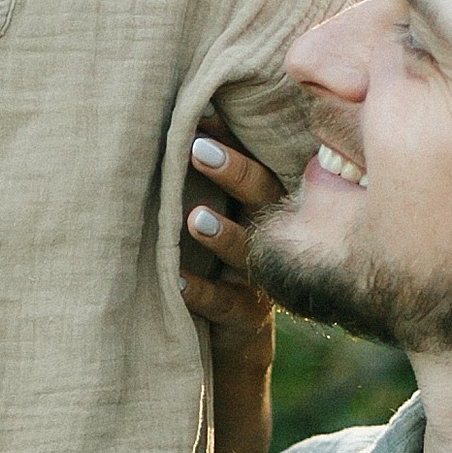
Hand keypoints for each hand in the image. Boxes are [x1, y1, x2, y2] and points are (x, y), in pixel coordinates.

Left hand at [181, 116, 281, 346]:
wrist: (235, 339)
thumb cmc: (220, 260)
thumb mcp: (220, 212)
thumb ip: (209, 173)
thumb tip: (182, 115)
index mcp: (267, 202)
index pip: (260, 160)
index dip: (235, 138)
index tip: (202, 113)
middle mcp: (275, 234)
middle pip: (265, 197)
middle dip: (235, 172)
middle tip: (197, 150)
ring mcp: (264, 277)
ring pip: (251, 251)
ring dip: (224, 233)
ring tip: (194, 218)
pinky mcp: (248, 318)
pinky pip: (227, 305)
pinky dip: (201, 292)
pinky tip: (176, 280)